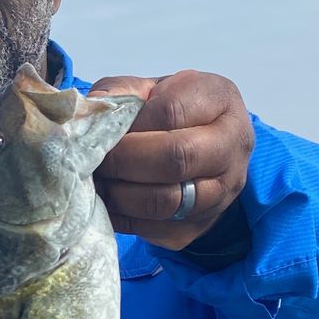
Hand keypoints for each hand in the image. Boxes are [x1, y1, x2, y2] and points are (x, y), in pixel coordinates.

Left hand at [88, 70, 253, 249]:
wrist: (200, 151)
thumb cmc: (168, 113)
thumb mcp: (147, 89)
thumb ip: (119, 94)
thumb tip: (85, 118)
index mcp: (220, 99)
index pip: (170, 111)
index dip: (129, 124)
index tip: (104, 129)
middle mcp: (232, 145)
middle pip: (176, 157)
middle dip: (124, 160)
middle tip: (96, 159)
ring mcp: (223, 191)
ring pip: (167, 200)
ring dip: (121, 194)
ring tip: (98, 182)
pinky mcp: (200, 225)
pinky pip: (156, 228)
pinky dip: (123, 217)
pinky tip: (107, 203)